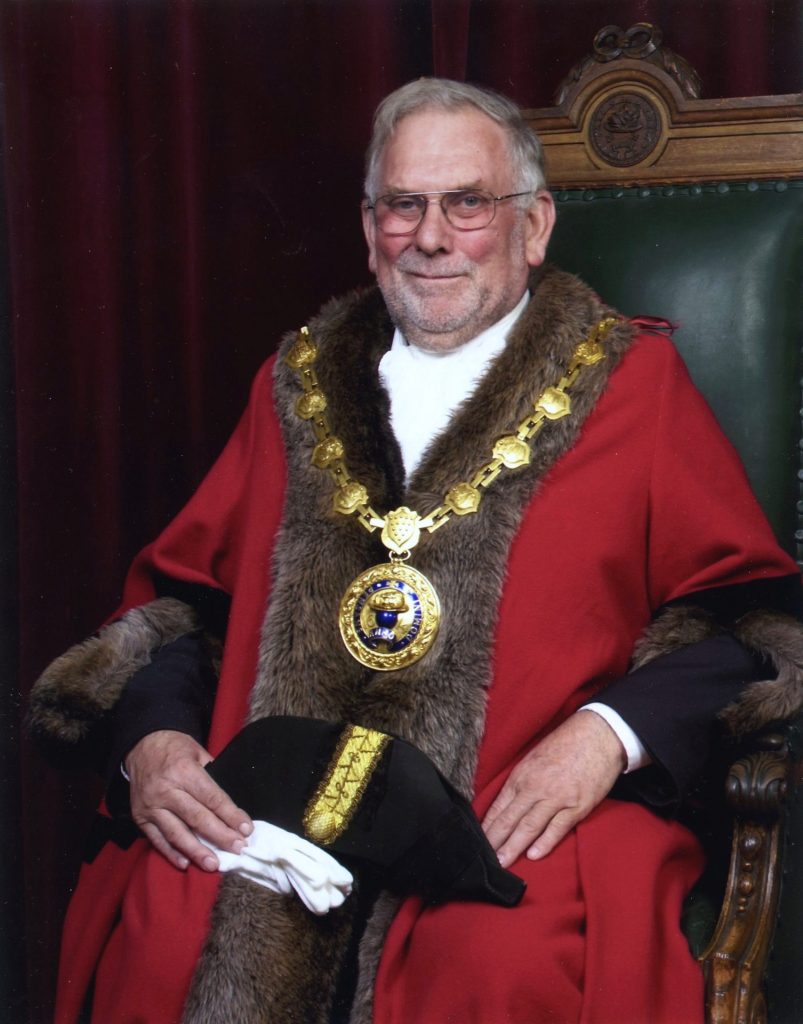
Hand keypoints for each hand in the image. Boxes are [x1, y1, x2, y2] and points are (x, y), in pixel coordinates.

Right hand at [125, 730, 252, 871]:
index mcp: (184, 771)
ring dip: (197, 851)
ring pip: (177, 833)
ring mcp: (151, 806)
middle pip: (197, 818)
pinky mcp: (140, 817)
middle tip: (238, 849)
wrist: (141, 745)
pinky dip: (171, 853)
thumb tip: (232, 805)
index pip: (212, 798)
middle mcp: (166, 790)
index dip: (230, 815)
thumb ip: (214, 776)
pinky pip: (157, 839)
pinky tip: (186, 863)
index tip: (246, 829)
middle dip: (220, 836)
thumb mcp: (199, 752)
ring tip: (214, 865)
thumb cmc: (176, 748)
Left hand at [482, 711, 625, 866]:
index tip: (478, 841)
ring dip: (514, 847)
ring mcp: (556, 798)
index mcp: (522, 775)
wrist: (598, 735)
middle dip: (496, 841)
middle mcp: (535, 787)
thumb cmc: (566, 744)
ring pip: (529, 827)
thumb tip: (509, 801)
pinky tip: (533, 855)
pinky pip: (557, 828)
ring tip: (503, 863)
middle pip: (510, 820)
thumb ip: (522, 780)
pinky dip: (545, 843)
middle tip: (485, 860)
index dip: (488, 826)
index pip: (499, 806)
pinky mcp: (577, 806)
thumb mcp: (535, 757)